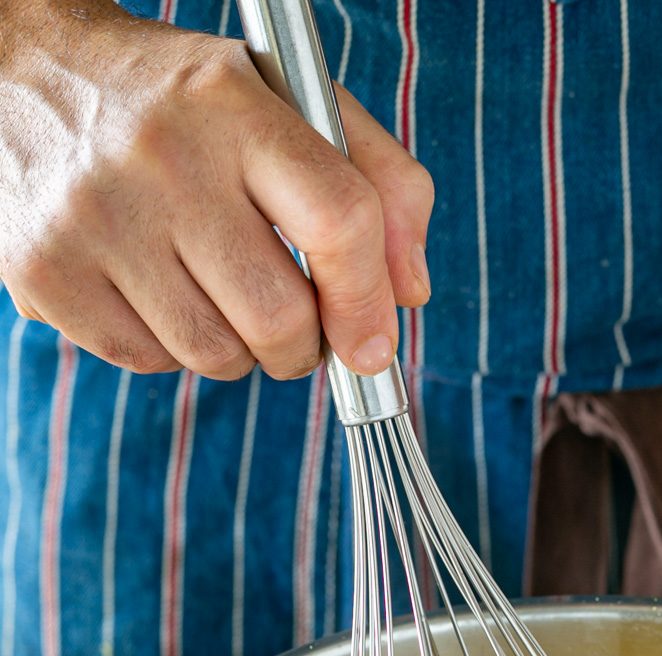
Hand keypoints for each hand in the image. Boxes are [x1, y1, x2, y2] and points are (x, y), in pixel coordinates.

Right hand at [0, 0, 432, 378]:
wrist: (20, 74)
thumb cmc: (184, 106)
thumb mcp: (287, 102)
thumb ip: (378, 181)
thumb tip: (409, 294)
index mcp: (233, 103)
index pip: (339, 219)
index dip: (369, 302)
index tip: (375, 345)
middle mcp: (161, 157)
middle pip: (281, 317)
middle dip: (305, 345)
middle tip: (294, 324)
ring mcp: (95, 218)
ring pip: (217, 355)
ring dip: (238, 349)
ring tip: (214, 291)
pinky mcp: (45, 272)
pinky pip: (149, 362)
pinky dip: (168, 348)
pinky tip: (153, 290)